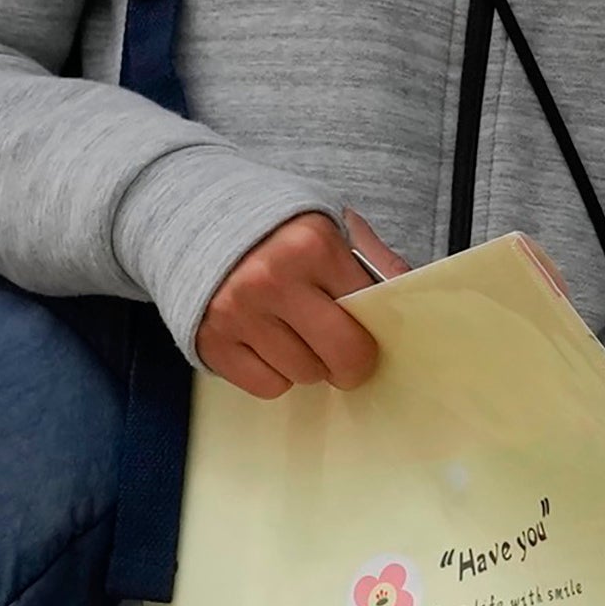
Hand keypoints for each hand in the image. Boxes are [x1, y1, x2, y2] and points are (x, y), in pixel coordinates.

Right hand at [193, 209, 401, 397]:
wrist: (190, 218)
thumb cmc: (271, 227)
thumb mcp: (328, 223)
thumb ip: (373, 260)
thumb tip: (414, 295)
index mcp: (310, 244)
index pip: (368, 311)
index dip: (376, 328)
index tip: (371, 332)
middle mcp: (272, 279)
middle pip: (341, 355)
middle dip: (352, 363)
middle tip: (345, 354)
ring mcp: (237, 313)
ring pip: (305, 375)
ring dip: (309, 363)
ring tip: (294, 332)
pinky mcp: (212, 342)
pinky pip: (268, 387)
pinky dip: (275, 373)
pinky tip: (266, 342)